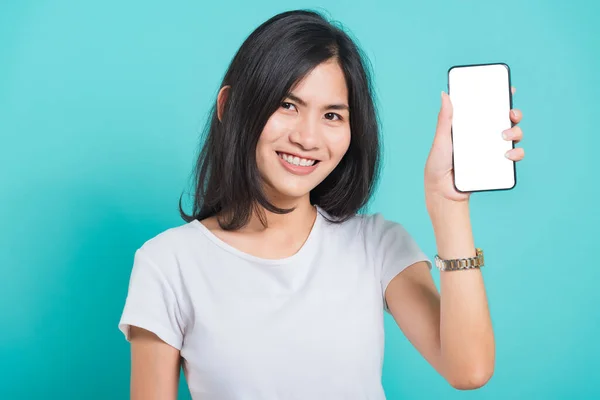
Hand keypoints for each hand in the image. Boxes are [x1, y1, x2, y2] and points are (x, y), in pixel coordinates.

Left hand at [424, 87, 524, 204]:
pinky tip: (508, 154)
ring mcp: (491, 150)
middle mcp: (483, 137)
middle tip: (511, 115)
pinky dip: (516, 154)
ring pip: (513, 136)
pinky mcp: (496, 165)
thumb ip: (445, 119)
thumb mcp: (441, 139)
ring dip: (516, 132)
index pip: (487, 109)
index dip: (500, 97)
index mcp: (470, 127)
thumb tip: (445, 94)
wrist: (442, 192)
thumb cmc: (438, 164)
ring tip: (505, 136)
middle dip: (513, 114)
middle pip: (505, 120)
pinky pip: (513, 157)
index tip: (507, 88)